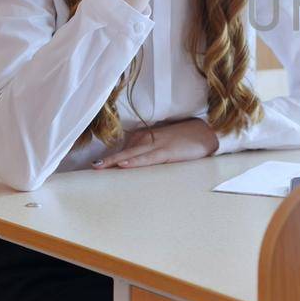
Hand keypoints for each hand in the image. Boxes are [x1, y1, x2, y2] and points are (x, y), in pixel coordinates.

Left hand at [92, 118, 219, 169]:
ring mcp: (157, 145)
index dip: (111, 155)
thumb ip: (150, 147)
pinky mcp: (166, 152)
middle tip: (92, 168)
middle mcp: (148, 138)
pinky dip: (134, 162)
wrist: (207, 132)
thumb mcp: (164, 140)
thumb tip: (136, 157)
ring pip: (131, 154)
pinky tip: (123, 165)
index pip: (125, 146)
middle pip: (124, 150)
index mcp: (147, 135)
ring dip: (115, 161)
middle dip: (108, 159)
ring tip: (99, 168)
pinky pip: (147, 158)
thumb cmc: (186, 137)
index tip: (97, 164)